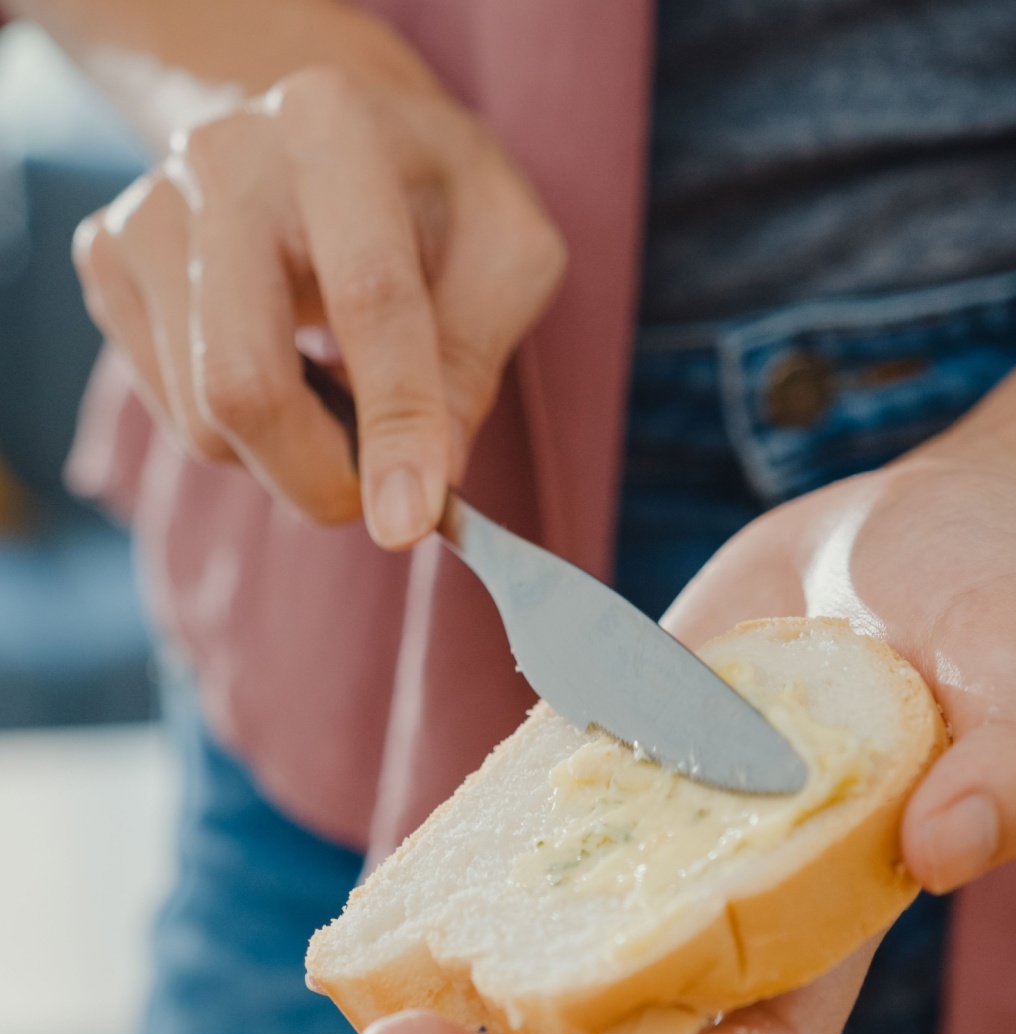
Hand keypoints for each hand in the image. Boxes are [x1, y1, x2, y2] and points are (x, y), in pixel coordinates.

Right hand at [72, 60, 565, 546]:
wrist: (330, 132)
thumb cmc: (436, 199)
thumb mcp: (507, 254)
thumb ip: (476, 360)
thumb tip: (423, 483)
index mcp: (337, 130)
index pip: (369, 299)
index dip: (396, 423)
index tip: (408, 522)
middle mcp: (225, 157)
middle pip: (245, 381)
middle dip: (320, 478)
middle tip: (381, 499)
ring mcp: (149, 208)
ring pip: (203, 417)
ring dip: (288, 456)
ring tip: (338, 401)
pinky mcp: (109, 259)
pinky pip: (170, 410)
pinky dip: (241, 432)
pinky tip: (282, 371)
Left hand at [333, 454, 1015, 1033]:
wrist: (885, 529)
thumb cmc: (972, 594)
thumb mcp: (1012, 660)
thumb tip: (946, 850)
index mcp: (835, 910)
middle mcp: (736, 897)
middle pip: (620, 1031)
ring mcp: (666, 837)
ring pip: (554, 956)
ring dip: (457, 1002)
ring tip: (354, 1013)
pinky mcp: (615, 769)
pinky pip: (530, 851)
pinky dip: (462, 887)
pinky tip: (388, 900)